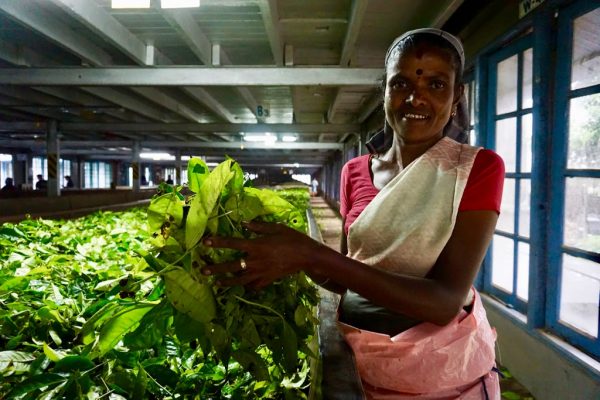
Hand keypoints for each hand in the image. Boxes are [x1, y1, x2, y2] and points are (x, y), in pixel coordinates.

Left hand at [201, 221, 317, 288]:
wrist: (307, 256)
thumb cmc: (293, 239)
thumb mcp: (276, 228)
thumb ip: (258, 227)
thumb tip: (244, 224)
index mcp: (256, 246)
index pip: (232, 243)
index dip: (218, 242)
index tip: (205, 242)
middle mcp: (255, 261)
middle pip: (231, 266)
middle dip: (215, 268)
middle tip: (202, 270)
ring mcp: (261, 272)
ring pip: (240, 280)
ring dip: (227, 281)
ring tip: (216, 283)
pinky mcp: (268, 280)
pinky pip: (254, 286)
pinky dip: (247, 287)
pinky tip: (242, 286)